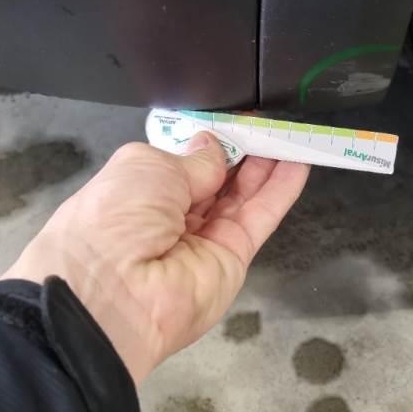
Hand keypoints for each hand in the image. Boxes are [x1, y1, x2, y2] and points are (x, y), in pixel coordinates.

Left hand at [1, 132, 309, 382]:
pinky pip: (260, 217)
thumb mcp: (147, 166)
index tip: (234, 120)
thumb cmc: (114, 218)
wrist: (115, 292)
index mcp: (139, 191)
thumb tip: (212, 147)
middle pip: (217, 179)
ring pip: (243, 196)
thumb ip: (190, 157)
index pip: (182, 162)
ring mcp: (204, 239)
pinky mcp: (233, 257)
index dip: (208, 142)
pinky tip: (298, 162)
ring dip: (267, 164)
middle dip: (242, 150)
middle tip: (268, 123)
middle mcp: (170, 217)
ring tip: (290, 133)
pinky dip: (281, 189)